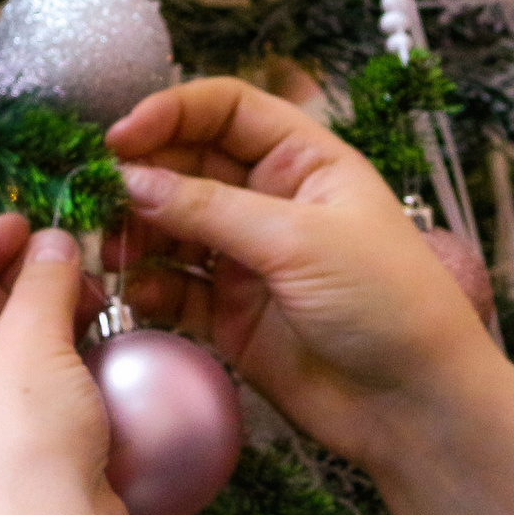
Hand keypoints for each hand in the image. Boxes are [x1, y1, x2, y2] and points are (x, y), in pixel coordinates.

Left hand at [0, 213, 150, 514]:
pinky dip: (62, 358)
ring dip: (47, 317)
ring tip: (93, 292)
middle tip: (65, 255)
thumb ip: (42, 282)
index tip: (17, 226)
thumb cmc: (21, 437)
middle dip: (17, 281)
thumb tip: (54, 241)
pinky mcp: (19, 458)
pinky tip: (101, 339)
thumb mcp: (31, 341)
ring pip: (6, 356)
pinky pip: (33, 391)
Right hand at [102, 78, 502, 472]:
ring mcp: (248, 258)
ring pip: (172, 226)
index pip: (227, 110)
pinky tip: (135, 292)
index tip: (120, 137)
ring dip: (137, 231)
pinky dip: (149, 286)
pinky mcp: (230, 314)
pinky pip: (175, 287)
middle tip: (98, 198)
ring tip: (110, 249)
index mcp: (303, 160)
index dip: (172, 111)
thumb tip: (131, 180)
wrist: (415, 404)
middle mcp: (271, 200)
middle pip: (188, 165)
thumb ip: (210, 210)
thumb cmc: (385, 300)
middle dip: (143, 176)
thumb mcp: (299, 240)